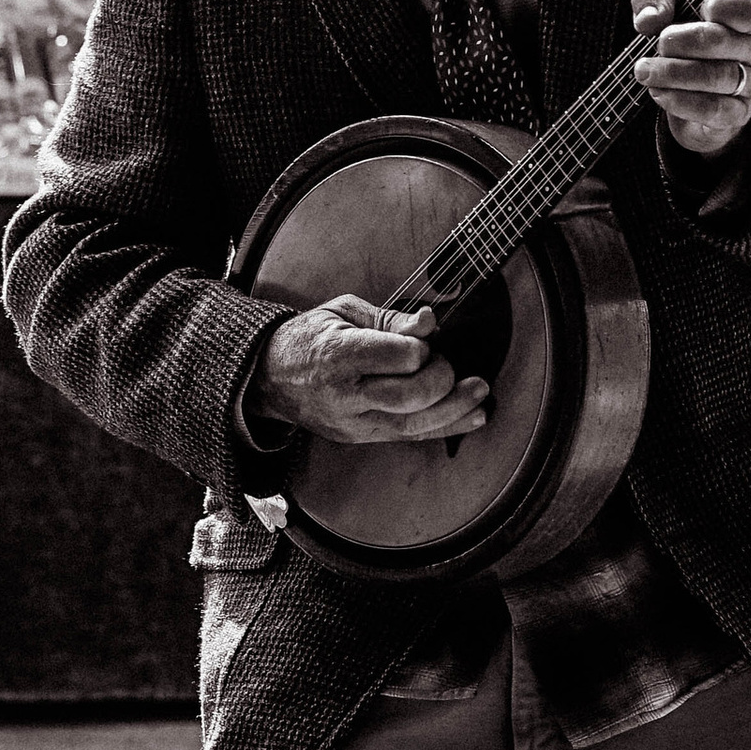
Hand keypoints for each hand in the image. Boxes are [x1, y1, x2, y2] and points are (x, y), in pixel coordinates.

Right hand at [253, 295, 491, 448]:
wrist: (269, 377)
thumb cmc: (310, 337)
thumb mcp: (344, 311)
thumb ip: (390, 319)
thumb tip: (430, 322)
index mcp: (338, 354)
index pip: (398, 357)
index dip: (421, 348)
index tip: (422, 338)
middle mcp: (345, 394)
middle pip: (410, 396)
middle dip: (441, 379)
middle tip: (447, 363)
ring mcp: (352, 422)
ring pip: (414, 424)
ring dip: (455, 410)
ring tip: (480, 393)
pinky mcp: (360, 437)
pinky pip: (409, 438)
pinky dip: (445, 428)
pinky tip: (473, 418)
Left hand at [631, 0, 750, 156]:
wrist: (687, 91)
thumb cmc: (684, 37)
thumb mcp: (667, 8)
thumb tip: (649, 19)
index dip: (725, 5)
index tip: (700, 8)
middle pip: (720, 40)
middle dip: (679, 41)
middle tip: (659, 45)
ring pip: (716, 76)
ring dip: (673, 73)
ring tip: (645, 71)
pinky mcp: (739, 113)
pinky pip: (713, 109)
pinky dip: (681, 101)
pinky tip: (659, 93)